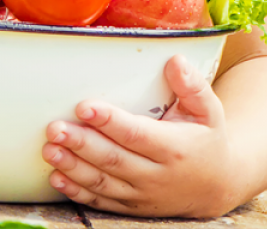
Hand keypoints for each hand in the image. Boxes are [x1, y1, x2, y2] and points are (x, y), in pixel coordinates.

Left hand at [41, 54, 237, 217]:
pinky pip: (101, 201)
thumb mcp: (210, 111)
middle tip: (54, 128)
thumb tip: (175, 60)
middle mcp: (157, 175)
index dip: (109, 122)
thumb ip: (193, 86)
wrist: (217, 185)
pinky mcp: (131, 206)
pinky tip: (57, 178)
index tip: (84, 107)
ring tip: (49, 150)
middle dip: (81, 144)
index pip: (136, 134)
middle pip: (113, 159)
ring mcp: (142, 194)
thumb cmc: (206, 139)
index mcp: (174, 148)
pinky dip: (78, 191)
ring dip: (73, 167)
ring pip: (103, 182)